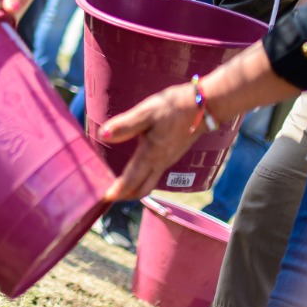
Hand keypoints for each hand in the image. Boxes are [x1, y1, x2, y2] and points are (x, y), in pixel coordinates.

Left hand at [99, 84, 205, 200]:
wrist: (203, 107)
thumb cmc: (173, 108)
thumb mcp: (146, 113)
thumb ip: (125, 125)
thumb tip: (103, 135)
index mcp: (151, 155)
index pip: (131, 180)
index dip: (117, 191)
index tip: (103, 198)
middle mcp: (160, 163)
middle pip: (141, 189)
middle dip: (125, 195)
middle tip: (108, 197)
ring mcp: (168, 160)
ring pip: (149, 183)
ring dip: (134, 189)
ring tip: (119, 187)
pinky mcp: (172, 155)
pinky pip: (155, 175)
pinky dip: (142, 179)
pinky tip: (136, 172)